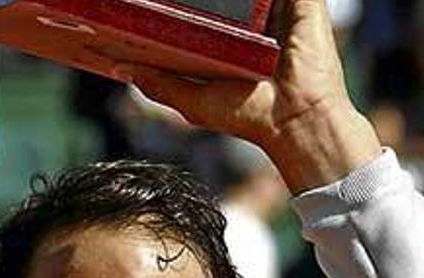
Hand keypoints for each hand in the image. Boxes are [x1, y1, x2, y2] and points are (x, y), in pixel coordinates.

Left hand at [113, 0, 380, 192]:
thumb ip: (159, 82)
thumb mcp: (193, 99)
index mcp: (237, 42)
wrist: (295, 119)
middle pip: (232, 0)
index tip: (146, 0)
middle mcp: (260, 23)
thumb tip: (119, 68)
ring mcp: (281, 9)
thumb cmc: (249, 116)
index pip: (211, 10)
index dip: (188, 4)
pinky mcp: (304, 2)